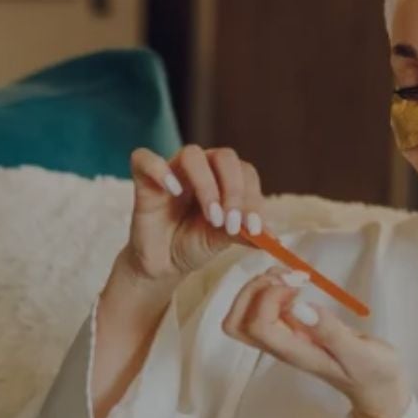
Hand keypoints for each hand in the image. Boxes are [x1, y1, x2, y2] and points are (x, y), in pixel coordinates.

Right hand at [121, 146, 266, 285]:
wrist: (163, 263)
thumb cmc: (194, 244)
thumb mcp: (222, 241)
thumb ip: (244, 233)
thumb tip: (272, 237)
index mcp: (225, 178)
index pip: (246, 173)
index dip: (253, 198)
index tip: (255, 229)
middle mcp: (202, 168)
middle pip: (224, 157)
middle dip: (234, 191)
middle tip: (232, 223)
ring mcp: (172, 170)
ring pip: (192, 154)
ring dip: (207, 185)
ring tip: (212, 217)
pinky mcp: (144, 179)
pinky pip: (145, 158)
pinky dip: (160, 170)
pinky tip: (173, 191)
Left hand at [222, 267, 410, 417]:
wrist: (378, 388)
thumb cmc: (374, 372)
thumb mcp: (361, 353)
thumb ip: (332, 333)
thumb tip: (301, 309)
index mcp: (295, 353)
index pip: (257, 325)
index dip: (269, 297)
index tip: (300, 286)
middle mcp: (281, 347)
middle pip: (237, 322)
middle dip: (254, 290)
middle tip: (287, 276)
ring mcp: (283, 339)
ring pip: (244, 314)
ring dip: (260, 287)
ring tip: (292, 275)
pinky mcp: (290, 330)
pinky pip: (261, 308)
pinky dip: (271, 288)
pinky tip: (296, 282)